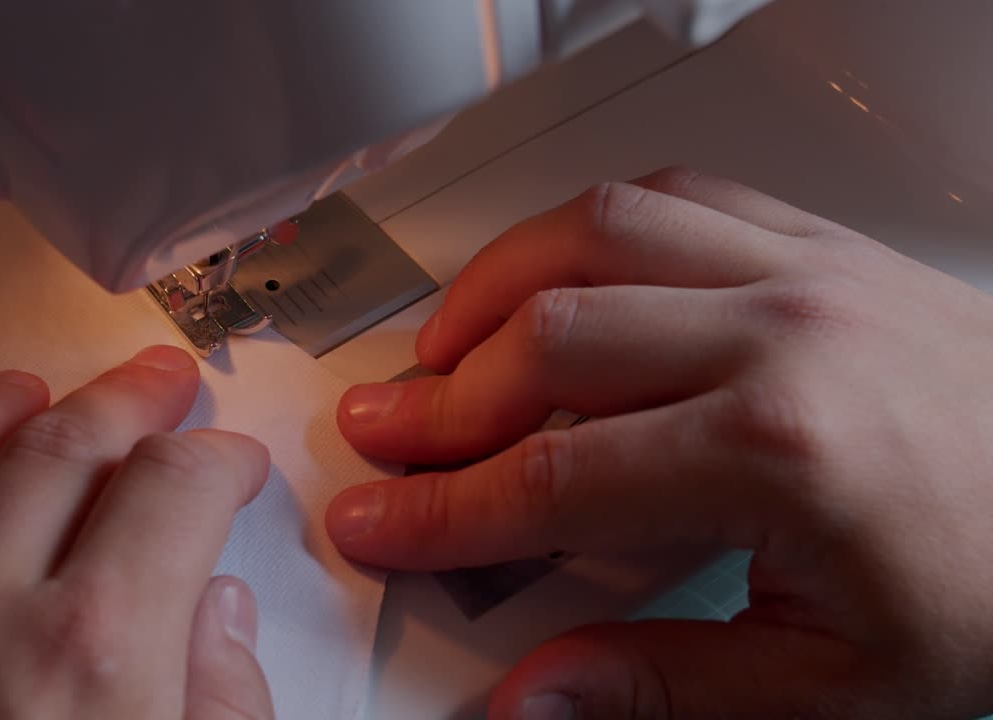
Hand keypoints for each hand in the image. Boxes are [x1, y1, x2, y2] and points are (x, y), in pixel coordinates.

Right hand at [325, 168, 992, 718]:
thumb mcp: (838, 691)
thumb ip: (666, 691)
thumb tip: (537, 700)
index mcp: (782, 454)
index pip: (553, 478)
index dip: (444, 510)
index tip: (383, 521)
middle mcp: (784, 337)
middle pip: (551, 341)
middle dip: (441, 397)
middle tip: (387, 433)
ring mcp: (804, 274)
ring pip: (596, 233)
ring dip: (494, 287)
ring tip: (444, 342)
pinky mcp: (821, 246)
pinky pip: (676, 197)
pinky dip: (588, 226)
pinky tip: (558, 269)